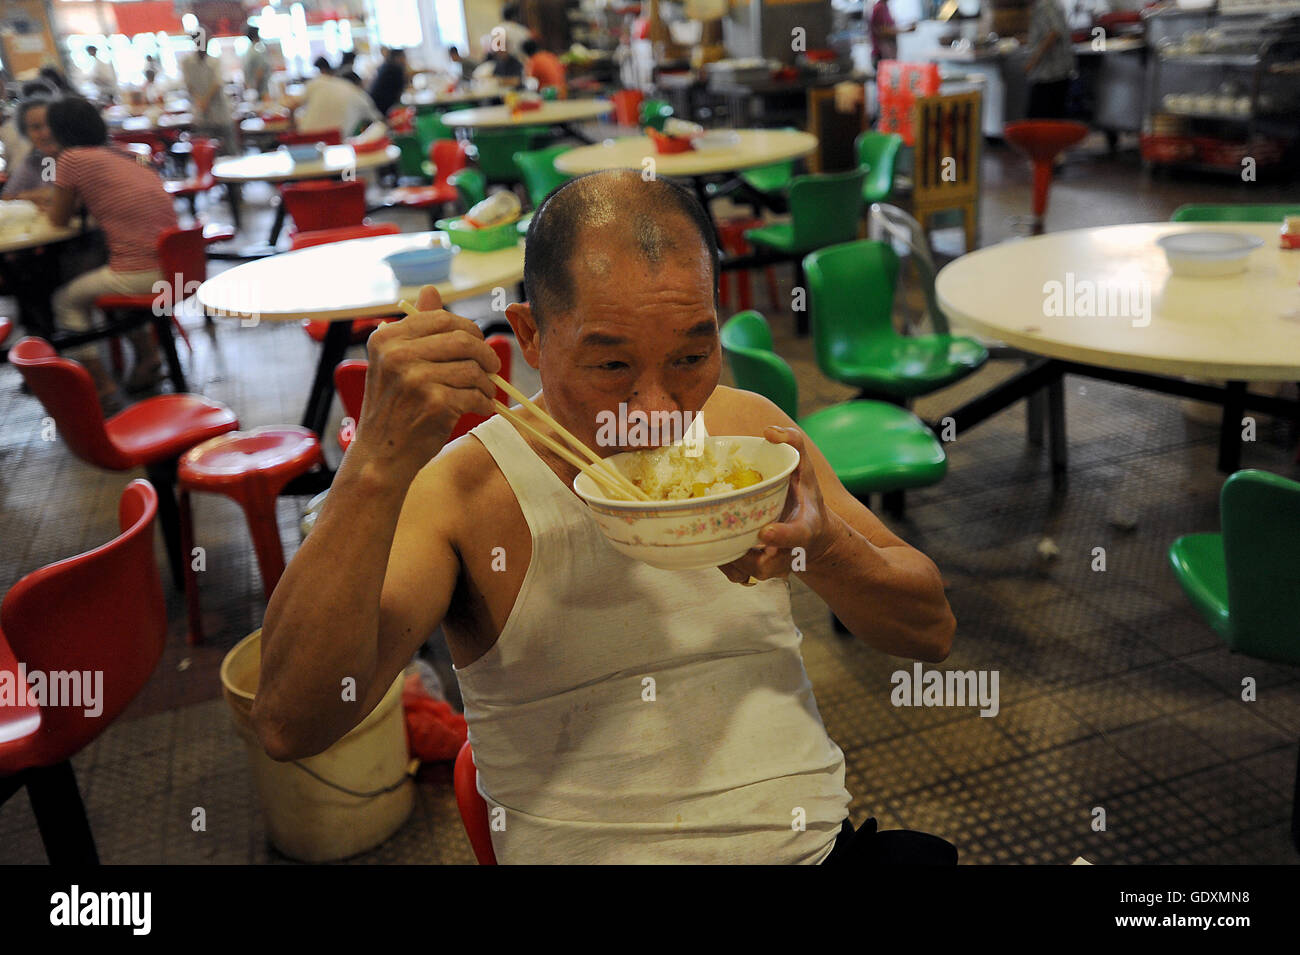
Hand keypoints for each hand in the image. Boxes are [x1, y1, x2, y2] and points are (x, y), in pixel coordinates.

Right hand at [351, 284, 500, 478]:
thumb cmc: (393, 409)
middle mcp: (397, 355)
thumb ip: (416, 328)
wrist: (381, 456)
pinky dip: (484, 402)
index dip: (469, 331)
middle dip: (485, 354)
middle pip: (463, 339)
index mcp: (386, 339)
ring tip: (484, 393)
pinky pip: (476, 394)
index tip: (477, 345)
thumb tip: (431, 290)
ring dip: (486, 383)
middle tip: (491, 368)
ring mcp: (415, 378)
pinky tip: (479, 407)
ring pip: (473, 368)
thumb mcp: (396, 364)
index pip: (442, 318)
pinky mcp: (434, 403)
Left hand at [717, 425, 839, 585]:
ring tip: (706, 533)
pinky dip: (719, 561)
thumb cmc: (806, 499)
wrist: (813, 537)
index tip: (765, 532)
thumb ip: (794, 444)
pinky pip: (735, 573)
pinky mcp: (757, 573)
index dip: (781, 536)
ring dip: (725, 557)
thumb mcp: (807, 470)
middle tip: (718, 532)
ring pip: (744, 571)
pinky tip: (706, 540)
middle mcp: (789, 554)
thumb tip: (768, 432)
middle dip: (741, 554)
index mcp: (804, 529)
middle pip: (764, 564)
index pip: (795, 535)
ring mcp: (773, 567)